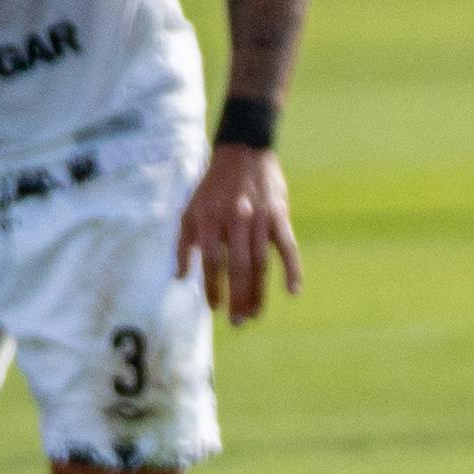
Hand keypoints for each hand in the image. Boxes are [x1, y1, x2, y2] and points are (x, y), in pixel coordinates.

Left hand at [181, 140, 304, 320]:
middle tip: (239, 322)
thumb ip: (183, 243)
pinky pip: (287, 247)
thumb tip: (180, 276)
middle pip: (238, 267)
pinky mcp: (279, 216)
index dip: (213, 287)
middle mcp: (234, 220)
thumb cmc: (212, 186)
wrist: (243, 152)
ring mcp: (259, 219)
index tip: (215, 307)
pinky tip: (293, 291)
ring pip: (261, 262)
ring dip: (259, 291)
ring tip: (256, 314)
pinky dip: (292, 269)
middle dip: (239, 297)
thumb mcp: (189, 210)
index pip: (212, 261)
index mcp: (209, 219)